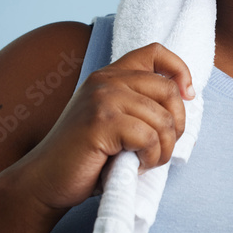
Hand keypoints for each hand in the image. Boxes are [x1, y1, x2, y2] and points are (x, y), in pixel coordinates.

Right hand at [13, 42, 194, 211]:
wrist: (45, 180)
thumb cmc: (85, 157)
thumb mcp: (114, 122)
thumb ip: (139, 106)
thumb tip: (185, 102)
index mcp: (109, 76)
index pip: (155, 52)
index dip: (180, 71)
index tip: (187, 97)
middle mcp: (105, 81)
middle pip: (169, 91)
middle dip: (177, 126)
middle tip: (161, 149)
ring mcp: (102, 99)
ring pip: (163, 119)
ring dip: (162, 150)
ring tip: (144, 162)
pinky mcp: (102, 122)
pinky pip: (149, 138)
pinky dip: (150, 159)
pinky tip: (133, 167)